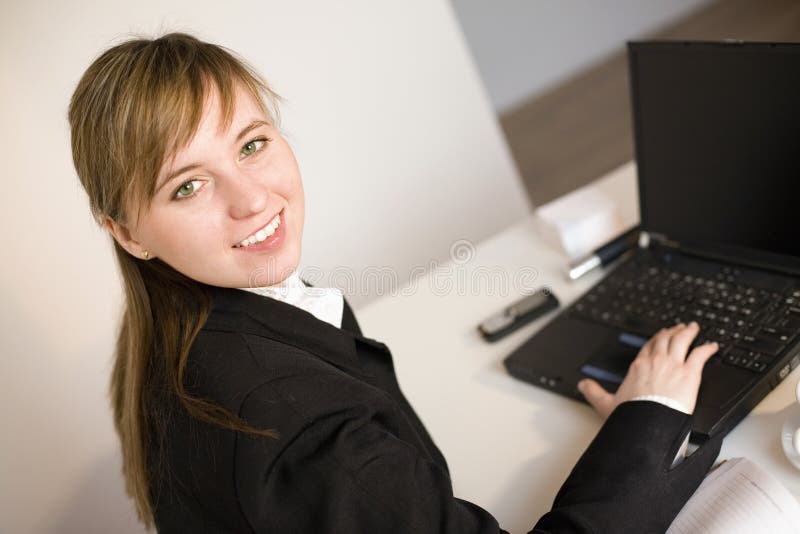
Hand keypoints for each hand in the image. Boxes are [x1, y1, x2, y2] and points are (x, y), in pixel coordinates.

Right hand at [578, 322, 717, 418]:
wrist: (648, 421)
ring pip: (682, 341)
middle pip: (665, 340)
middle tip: (679, 328)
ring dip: (688, 333)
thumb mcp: (606, 403)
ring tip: (693, 329)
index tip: (660, 335)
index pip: (648, 347)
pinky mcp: (689, 373)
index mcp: (638, 367)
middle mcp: (656, 361)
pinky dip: (707, 348)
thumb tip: (582, 385)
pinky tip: (713, 346)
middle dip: (673, 332)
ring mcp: (673, 365)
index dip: (656, 339)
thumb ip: (594, 391)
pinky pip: (700, 355)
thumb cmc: (631, 414)